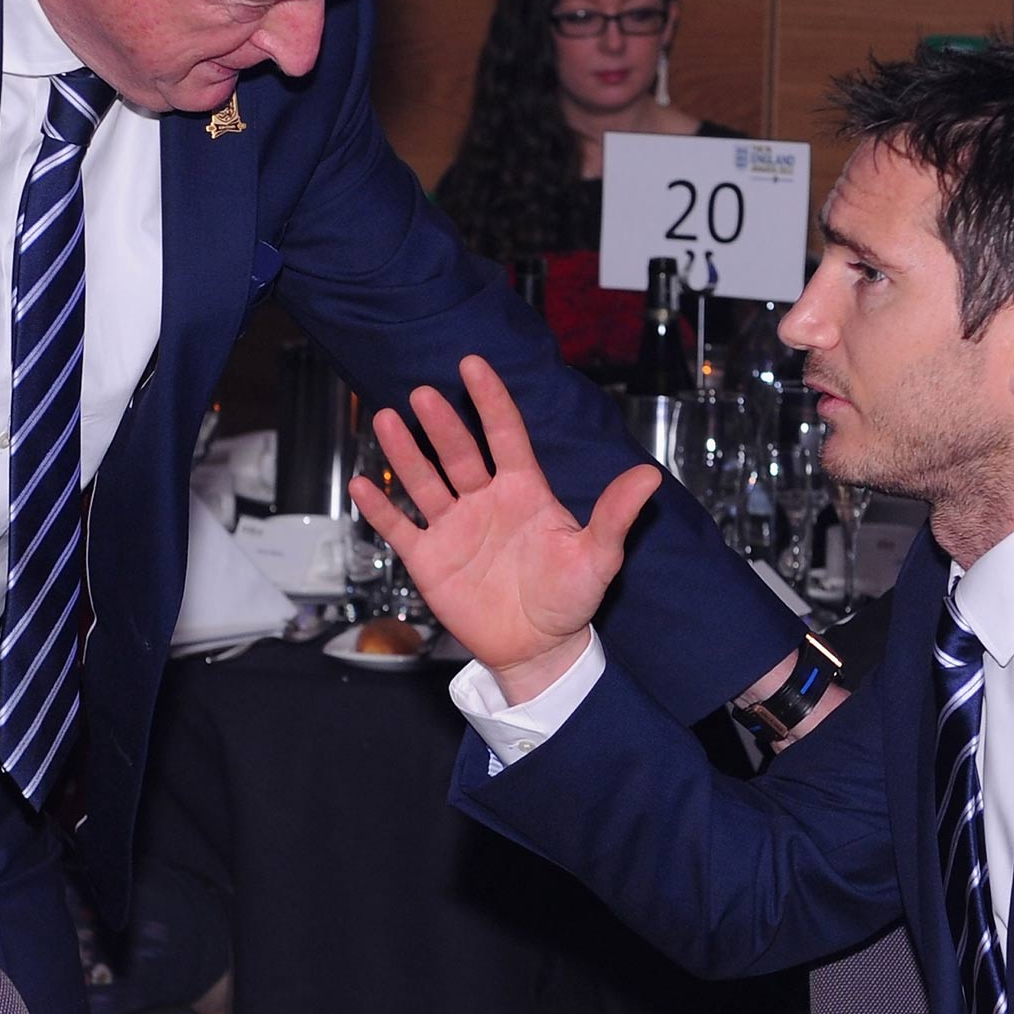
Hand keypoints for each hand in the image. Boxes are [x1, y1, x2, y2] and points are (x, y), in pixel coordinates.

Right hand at [348, 354, 662, 703]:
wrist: (538, 648)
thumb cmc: (569, 598)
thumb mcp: (598, 557)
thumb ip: (615, 515)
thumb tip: (649, 476)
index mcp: (523, 490)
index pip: (504, 434)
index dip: (490, 399)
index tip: (472, 364)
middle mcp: (484, 500)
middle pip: (459, 453)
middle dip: (442, 423)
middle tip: (423, 394)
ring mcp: (453, 527)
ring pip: (424, 480)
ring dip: (405, 452)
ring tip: (386, 419)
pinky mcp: (429, 558)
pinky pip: (400, 527)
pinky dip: (381, 508)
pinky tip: (363, 484)